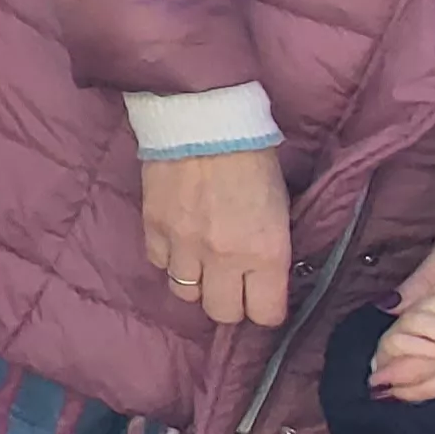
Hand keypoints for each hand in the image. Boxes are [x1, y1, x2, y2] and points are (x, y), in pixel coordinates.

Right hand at [140, 148, 293, 326]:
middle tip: (233, 282)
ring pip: (186, 293)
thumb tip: (265, 273)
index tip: (264, 297)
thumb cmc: (253, 156)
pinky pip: (159, 263)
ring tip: (202, 260)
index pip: (265, 314)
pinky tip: (179, 239)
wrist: (205, 118)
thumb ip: (270, 248)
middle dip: (230, 301)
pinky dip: (169, 256)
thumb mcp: (280, 206)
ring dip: (196, 281)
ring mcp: (184, 245)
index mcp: (265, 252)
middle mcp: (224, 258)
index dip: (266, 308)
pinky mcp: (154, 228)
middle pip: (222, 313)